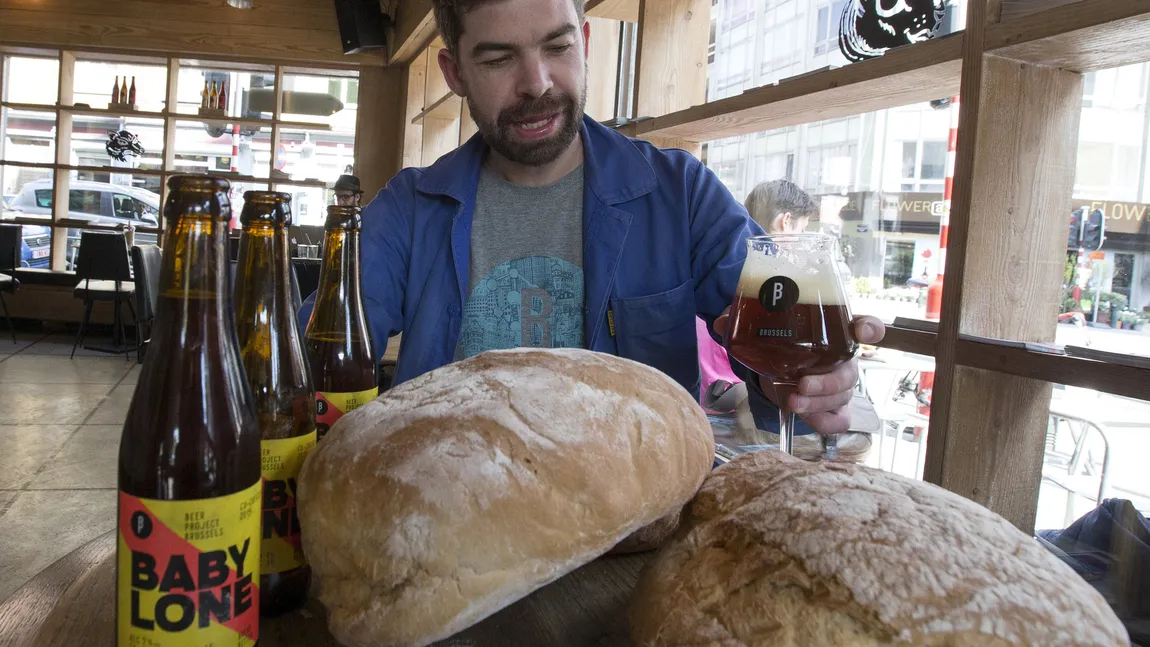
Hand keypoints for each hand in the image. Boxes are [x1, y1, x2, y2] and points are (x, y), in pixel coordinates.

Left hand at [712, 309, 885, 434]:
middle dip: (828, 382)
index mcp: (834, 333)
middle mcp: (843, 360)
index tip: (862, 332)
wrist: (775, 366)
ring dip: (817, 404)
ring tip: (792, 403)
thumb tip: (721, 322)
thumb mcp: (761, 328)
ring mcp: (840, 386)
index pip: (866, 327)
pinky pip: (840, 421)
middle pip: (850, 373)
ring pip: (842, 398)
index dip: (870, 329)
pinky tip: (804, 419)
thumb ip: (743, 321)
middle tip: (801, 385)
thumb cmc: (779, 342)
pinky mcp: (832, 409)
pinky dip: (824, 423)